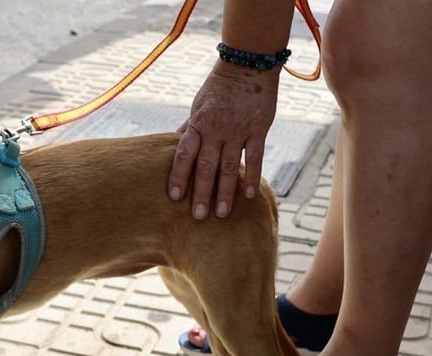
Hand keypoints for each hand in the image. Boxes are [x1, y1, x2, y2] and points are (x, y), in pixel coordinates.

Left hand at [168, 61, 279, 218]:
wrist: (248, 64)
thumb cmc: (219, 88)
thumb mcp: (198, 106)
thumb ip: (189, 129)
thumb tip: (173, 144)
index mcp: (198, 124)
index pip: (185, 154)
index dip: (179, 176)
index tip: (175, 198)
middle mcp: (216, 129)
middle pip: (206, 166)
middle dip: (202, 192)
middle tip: (198, 216)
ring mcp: (238, 130)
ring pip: (230, 166)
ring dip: (225, 192)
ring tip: (221, 214)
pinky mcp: (258, 129)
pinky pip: (256, 157)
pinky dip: (253, 176)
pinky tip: (249, 195)